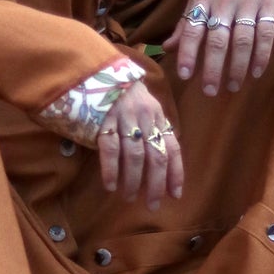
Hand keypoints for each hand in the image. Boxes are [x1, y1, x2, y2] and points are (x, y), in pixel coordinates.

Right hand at [96, 82, 183, 209]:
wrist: (98, 69)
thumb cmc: (124, 94)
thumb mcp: (145, 108)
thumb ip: (155, 130)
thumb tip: (163, 163)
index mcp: (157, 116)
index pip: (172, 148)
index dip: (175, 173)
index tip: (175, 195)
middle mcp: (144, 118)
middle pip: (155, 156)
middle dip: (155, 184)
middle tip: (151, 205)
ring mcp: (124, 118)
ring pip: (134, 156)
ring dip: (132, 181)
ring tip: (129, 197)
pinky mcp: (103, 119)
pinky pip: (110, 149)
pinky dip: (111, 170)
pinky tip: (111, 185)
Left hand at [162, 0, 273, 94]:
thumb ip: (185, 22)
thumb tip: (167, 48)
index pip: (192, 28)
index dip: (187, 52)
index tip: (183, 74)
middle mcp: (224, 2)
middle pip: (217, 40)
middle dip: (212, 68)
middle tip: (209, 91)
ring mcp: (248, 3)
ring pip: (242, 40)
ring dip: (237, 67)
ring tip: (232, 86)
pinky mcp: (269, 5)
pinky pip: (266, 34)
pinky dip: (261, 56)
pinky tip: (255, 72)